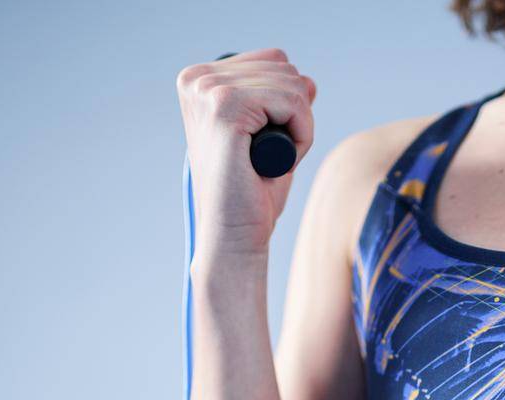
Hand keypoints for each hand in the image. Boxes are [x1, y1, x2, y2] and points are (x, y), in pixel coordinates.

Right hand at [175, 48, 315, 257]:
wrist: (234, 235)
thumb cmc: (252, 194)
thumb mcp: (273, 138)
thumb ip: (284, 104)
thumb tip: (307, 79)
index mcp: (200, 80)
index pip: (274, 61)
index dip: (287, 104)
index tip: (265, 144)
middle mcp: (197, 79)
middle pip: (285, 69)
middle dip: (295, 116)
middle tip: (269, 158)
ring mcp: (207, 90)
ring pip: (293, 85)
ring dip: (299, 129)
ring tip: (270, 162)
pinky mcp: (224, 106)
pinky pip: (294, 102)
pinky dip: (301, 136)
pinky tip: (277, 162)